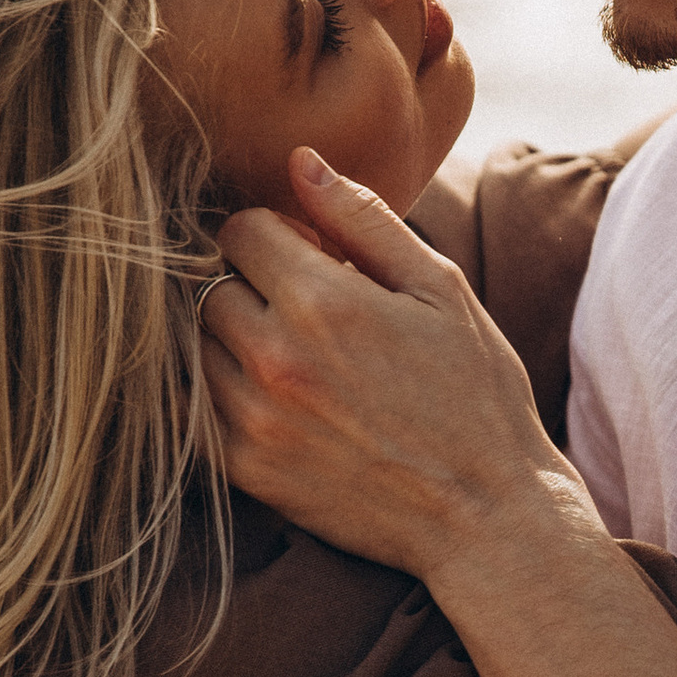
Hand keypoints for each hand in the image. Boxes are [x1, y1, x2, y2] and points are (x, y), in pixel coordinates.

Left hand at [202, 158, 587, 577]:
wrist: (485, 515)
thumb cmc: (476, 395)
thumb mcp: (440, 290)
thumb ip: (365, 220)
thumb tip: (301, 161)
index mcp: (324, 301)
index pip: (240, 230)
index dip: (273, 233)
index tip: (305, 256)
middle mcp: (275, 358)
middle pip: (208, 285)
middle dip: (247, 283)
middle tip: (301, 308)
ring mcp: (252, 419)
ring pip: (195, 346)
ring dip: (229, 338)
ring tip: (289, 355)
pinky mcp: (244, 470)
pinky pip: (190, 408)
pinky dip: (214, 392)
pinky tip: (268, 397)